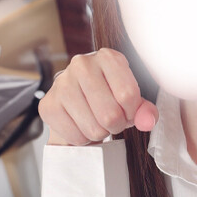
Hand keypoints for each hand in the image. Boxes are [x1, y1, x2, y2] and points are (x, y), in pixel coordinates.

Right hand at [38, 47, 157, 145]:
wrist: (78, 96)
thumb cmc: (109, 94)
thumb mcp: (131, 97)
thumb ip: (145, 110)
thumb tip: (148, 121)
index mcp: (108, 57)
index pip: (128, 95)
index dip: (132, 113)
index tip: (128, 112)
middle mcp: (83, 65)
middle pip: (110, 114)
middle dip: (116, 125)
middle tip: (113, 121)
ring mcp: (62, 83)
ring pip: (93, 128)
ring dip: (100, 133)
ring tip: (97, 122)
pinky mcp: (48, 104)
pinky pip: (75, 136)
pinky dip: (83, 138)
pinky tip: (82, 125)